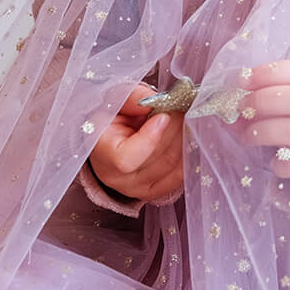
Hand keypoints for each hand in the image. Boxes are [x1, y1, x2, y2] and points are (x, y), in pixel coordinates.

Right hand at [88, 84, 184, 201]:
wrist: (105, 135)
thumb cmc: (107, 116)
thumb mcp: (112, 99)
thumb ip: (132, 98)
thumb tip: (154, 101)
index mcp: (102, 153)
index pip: (125, 159)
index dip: (150, 138)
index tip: (163, 116)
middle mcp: (116, 177)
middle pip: (157, 159)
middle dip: (175, 128)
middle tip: (182, 106)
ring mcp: (135, 188)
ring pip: (171, 167)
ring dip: (184, 140)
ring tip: (184, 118)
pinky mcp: (151, 191)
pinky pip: (177, 178)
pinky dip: (186, 157)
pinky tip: (188, 139)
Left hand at [236, 60, 289, 191]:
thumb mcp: (288, 108)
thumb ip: (261, 103)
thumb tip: (227, 110)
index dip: (267, 73)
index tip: (241, 80)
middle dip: (262, 101)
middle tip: (241, 108)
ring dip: (262, 132)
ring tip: (246, 137)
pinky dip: (279, 163)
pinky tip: (274, 161)